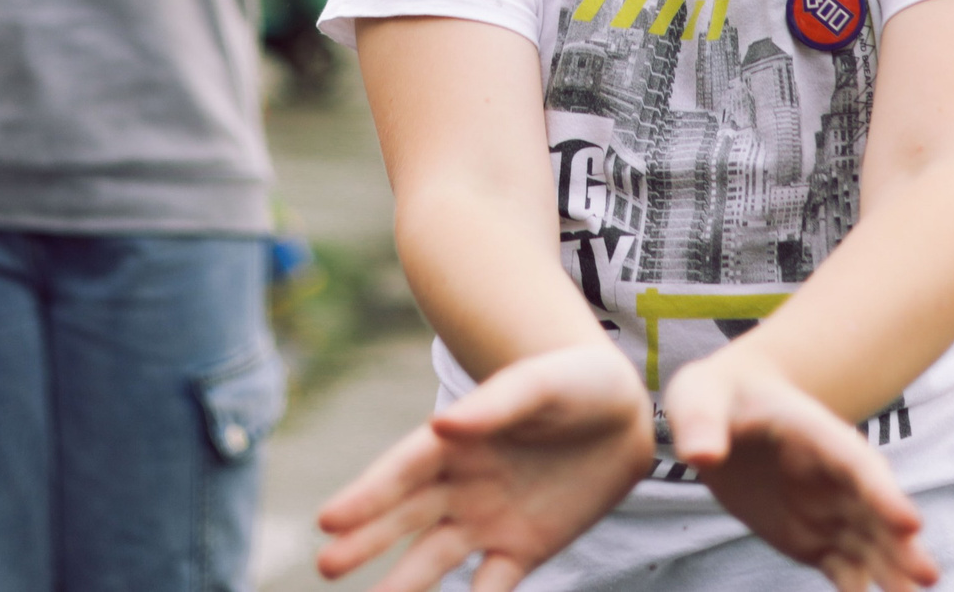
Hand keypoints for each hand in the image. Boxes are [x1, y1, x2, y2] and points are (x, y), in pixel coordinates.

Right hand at [317, 344, 652, 591]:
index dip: (366, 494)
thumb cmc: (574, 382)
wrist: (626, 415)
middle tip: (327, 566)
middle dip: (366, 540)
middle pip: (405, 517)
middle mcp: (460, 483)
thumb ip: (495, 405)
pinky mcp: (521, 550)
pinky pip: (490, 585)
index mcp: (455, 439)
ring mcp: (487, 520)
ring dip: (402, 582)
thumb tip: (440, 424)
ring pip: (434, 558)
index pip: (402, 470)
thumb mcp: (541, 384)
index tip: (329, 519)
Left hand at [664, 350, 934, 591]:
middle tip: (927, 575)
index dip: (884, 492)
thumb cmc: (717, 397)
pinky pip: (840, 567)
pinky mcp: (812, 538)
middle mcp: (833, 476)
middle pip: (875, 510)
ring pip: (867, 544)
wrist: (723, 413)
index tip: (911, 522)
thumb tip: (703, 456)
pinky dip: (854, 588)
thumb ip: (701, 422)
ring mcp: (827, 510)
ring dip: (890, 571)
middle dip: (901, 542)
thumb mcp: (699, 397)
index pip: (857, 463)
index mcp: (816, 434)